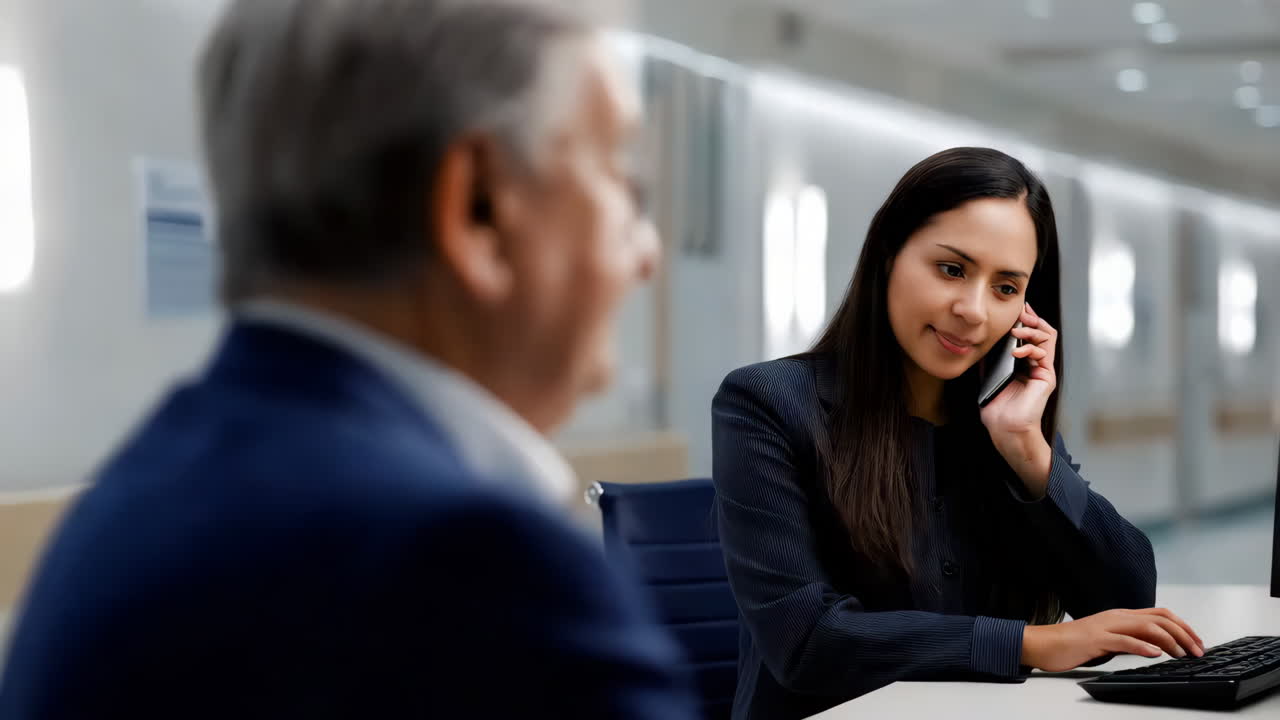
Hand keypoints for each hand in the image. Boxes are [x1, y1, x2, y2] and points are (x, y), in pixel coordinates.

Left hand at [979, 303, 1056, 438]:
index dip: (1024, 319)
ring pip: (1047, 338)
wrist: (1006, 428)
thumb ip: (990, 359)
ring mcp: (1043, 369)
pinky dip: (1031, 348)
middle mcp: (1036, 363)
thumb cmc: (997, 407)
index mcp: (1023, 362)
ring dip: (1032, 329)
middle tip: (1020, 312)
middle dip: (1032, 318)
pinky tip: (1016, 351)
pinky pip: (1045, 353)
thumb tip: (983, 340)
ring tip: (1017, 329)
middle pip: (1042, 331)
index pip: (1028, 334)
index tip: (1015, 308)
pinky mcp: (1047, 376)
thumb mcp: (988, 376)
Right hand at [1021, 608, 1205, 672]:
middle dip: (1184, 633)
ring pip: (1146, 626)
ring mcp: (1106, 626)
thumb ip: (1128, 639)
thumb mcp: (1107, 640)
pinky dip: (1143, 646)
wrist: (1043, 644)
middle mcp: (1116, 616)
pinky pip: (1124, 640)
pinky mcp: (1096, 639)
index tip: (1196, 642)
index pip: (1160, 614)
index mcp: (1120, 615)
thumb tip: (1153, 648)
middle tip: (1197, 651)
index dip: (1183, 626)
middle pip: (1159, 618)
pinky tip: (1155, 653)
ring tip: (1182, 654)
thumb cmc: (1072, 644)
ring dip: (1169, 641)